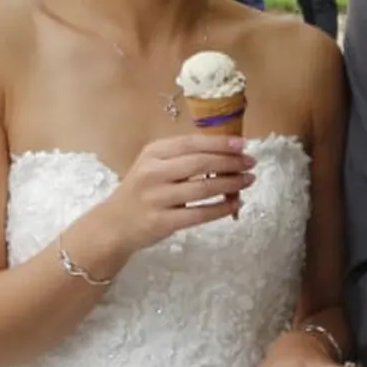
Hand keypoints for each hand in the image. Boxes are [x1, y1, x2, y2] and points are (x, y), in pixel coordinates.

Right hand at [96, 133, 254, 258]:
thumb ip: (183, 156)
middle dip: (231, 162)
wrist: (115, 223)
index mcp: (153, 153)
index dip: (221, 143)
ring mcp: (157, 198)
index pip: (192, 143)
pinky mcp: (163, 221)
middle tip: (250, 163)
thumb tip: (227, 151)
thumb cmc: (142, 190)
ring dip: (231, 184)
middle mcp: (153, 172)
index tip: (243, 144)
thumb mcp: (154, 165)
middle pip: (201, 163)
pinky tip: (236, 204)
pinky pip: (200, 214)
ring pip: (203, 188)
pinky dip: (222, 208)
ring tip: (248, 180)